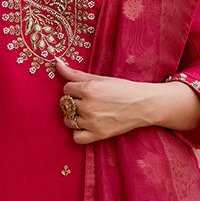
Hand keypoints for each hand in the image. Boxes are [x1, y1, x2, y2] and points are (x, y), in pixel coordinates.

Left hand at [56, 59, 199, 143]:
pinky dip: (78, 132)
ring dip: (74, 116)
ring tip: (87, 113)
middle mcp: (88, 106)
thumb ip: (75, 73)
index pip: (66, 89)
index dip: (74, 89)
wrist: (143, 105)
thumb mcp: (99, 78)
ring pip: (68, 120)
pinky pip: (76, 137)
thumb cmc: (122, 89)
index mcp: (88, 89)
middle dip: (74, 102)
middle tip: (89, 101)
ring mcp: (92, 122)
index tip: (86, 90)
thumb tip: (56, 63)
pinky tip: (86, 126)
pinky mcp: (98, 135)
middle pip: (66, 104)